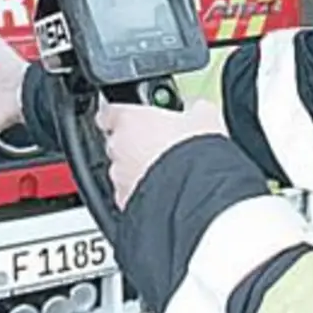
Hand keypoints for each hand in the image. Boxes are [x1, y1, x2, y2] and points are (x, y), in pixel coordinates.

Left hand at [96, 99, 227, 207]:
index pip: (108, 113)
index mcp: (130, 119)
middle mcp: (119, 147)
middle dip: (134, 144)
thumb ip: (195, 110)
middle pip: (118, 142)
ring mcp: (120, 176)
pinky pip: (129, 195)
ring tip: (165, 172)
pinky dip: (141, 193)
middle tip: (160, 145)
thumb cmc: (193, 151)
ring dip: (138, 170)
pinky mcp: (126, 201)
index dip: (118, 115)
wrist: (195, 191)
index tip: (129, 116)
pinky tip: (163, 192)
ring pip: (122, 170)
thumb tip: (201, 111)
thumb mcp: (205, 118)